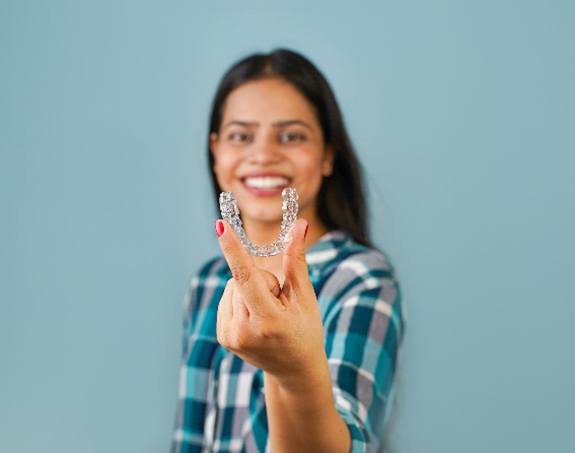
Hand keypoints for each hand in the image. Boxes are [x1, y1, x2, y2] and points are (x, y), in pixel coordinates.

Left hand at [215, 218, 326, 388]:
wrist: (294, 370)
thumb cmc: (305, 330)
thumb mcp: (305, 297)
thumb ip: (296, 260)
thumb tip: (299, 225)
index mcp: (268, 321)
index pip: (247, 277)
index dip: (233, 249)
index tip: (220, 226)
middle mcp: (243, 331)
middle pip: (243, 278)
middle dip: (262, 280)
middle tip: (278, 303)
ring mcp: (230, 336)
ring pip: (232, 286)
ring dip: (249, 290)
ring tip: (268, 313)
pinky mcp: (222, 336)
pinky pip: (227, 297)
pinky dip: (241, 299)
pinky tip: (255, 317)